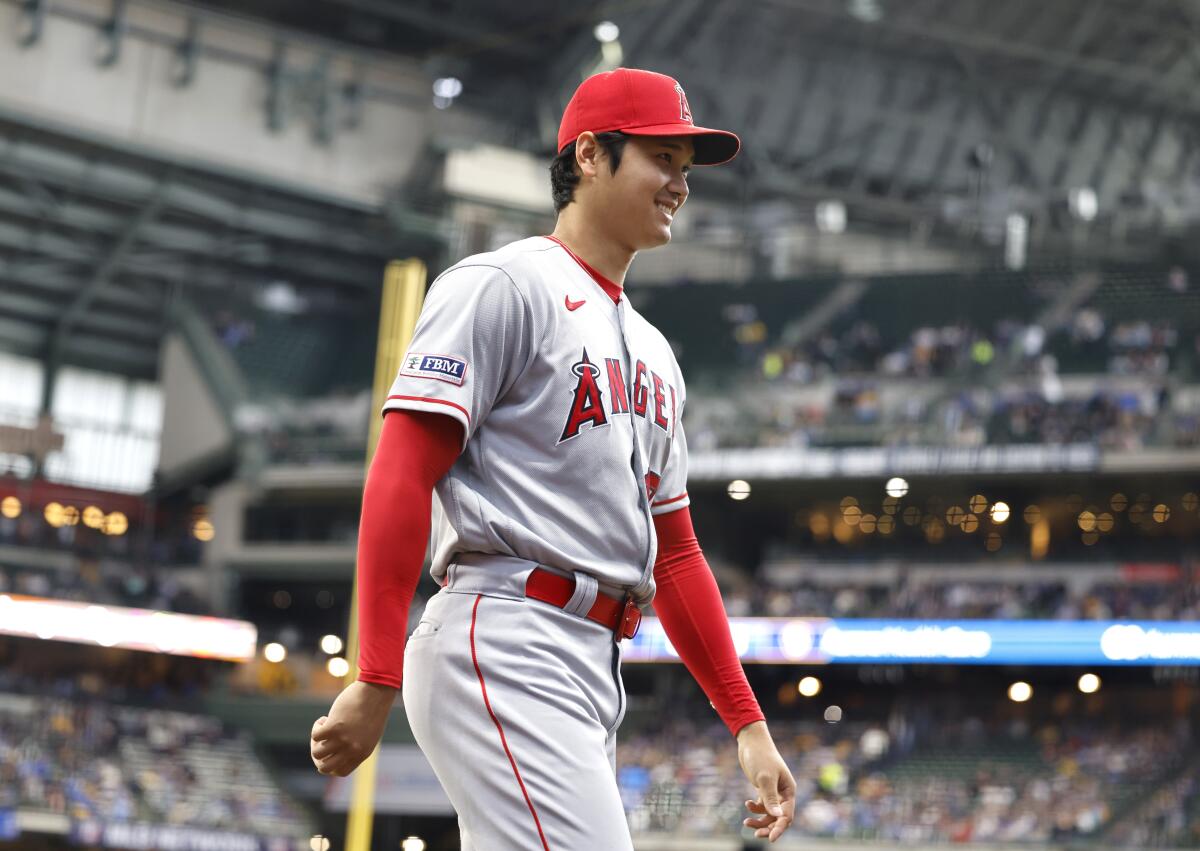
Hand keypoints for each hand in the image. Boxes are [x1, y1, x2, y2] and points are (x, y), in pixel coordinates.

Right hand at [310, 680, 396, 775]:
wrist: (376, 691)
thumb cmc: (372, 710)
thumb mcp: (368, 734)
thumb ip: (355, 746)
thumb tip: (334, 753)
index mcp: (362, 754)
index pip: (340, 772)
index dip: (331, 764)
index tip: (330, 752)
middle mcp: (352, 750)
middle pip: (325, 767)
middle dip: (319, 757)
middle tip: (322, 743)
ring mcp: (343, 739)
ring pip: (317, 752)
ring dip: (316, 741)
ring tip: (325, 728)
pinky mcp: (334, 727)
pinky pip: (316, 735)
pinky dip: (317, 727)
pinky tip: (325, 719)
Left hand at [737, 720, 795, 842]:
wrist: (751, 742)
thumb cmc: (760, 757)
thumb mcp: (764, 778)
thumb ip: (770, 798)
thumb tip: (778, 817)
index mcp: (789, 790)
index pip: (787, 815)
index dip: (780, 828)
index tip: (770, 839)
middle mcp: (783, 793)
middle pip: (778, 818)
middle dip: (768, 827)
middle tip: (755, 834)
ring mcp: (773, 791)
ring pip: (769, 813)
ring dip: (759, 819)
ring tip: (746, 822)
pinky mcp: (764, 789)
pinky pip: (762, 805)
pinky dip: (754, 808)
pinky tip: (747, 804)